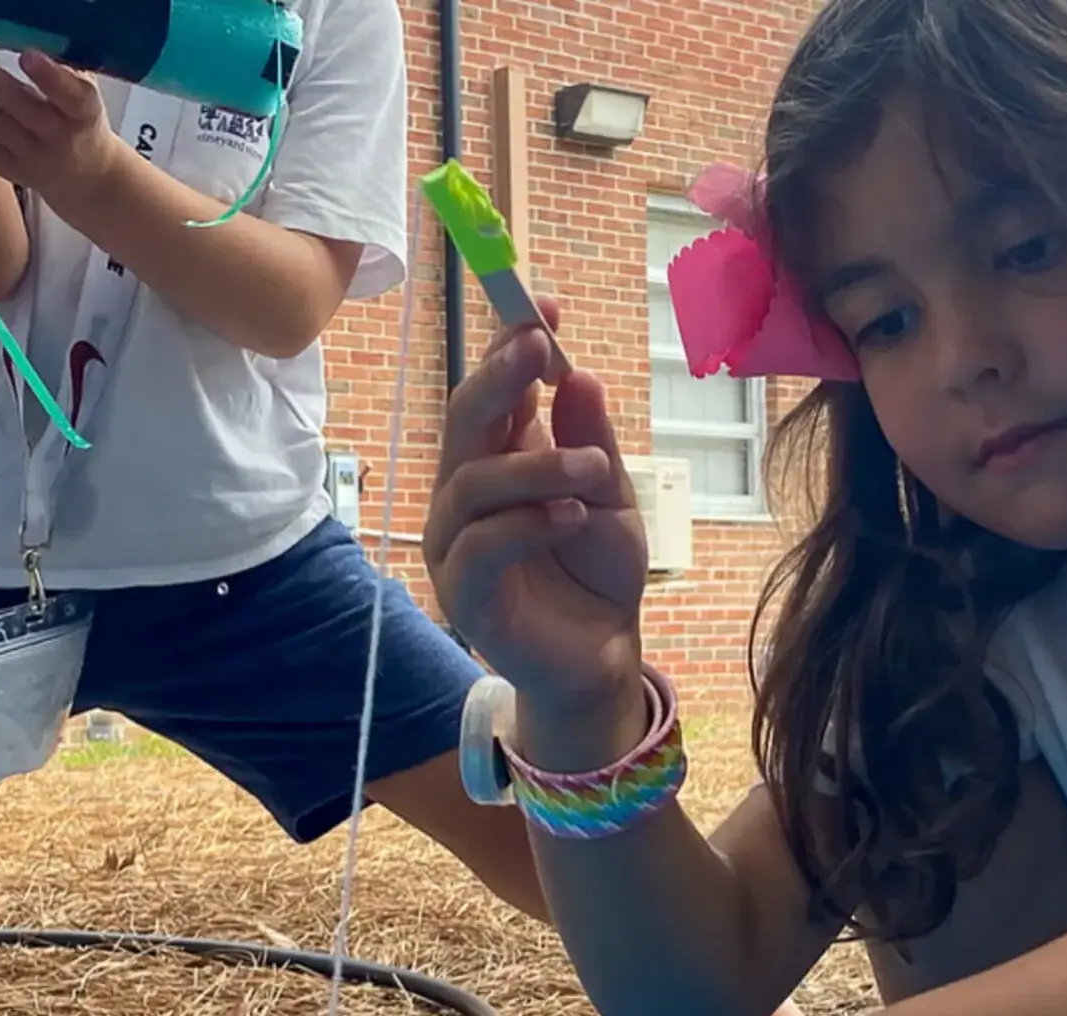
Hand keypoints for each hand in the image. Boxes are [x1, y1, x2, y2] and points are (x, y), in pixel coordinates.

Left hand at [0, 49, 125, 200]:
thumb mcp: (83, 93)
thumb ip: (62, 71)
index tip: (26, 56)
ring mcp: (36, 158)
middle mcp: (62, 138)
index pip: (71, 96)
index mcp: (84, 113)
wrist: (86, 175)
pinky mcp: (15, 172)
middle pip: (23, 108)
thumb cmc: (80, 120)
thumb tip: (22, 41)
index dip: (49, 77)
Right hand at [423, 297, 648, 730]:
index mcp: (501, 457)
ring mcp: (457, 541)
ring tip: (594, 471)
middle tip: (539, 347)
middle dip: (499, 376)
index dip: (510, 344)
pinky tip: (571, 517)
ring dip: (537, 466)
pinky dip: (527, 524)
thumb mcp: (610, 495)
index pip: (493, 389)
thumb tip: (579, 376)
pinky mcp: (462, 591)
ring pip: (474, 481)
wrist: (600, 656)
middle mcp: (467, 492)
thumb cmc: (596, 570)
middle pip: (464, 419)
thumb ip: (592, 441)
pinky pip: (480, 543)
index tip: (543, 307)